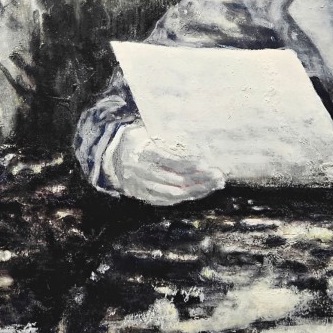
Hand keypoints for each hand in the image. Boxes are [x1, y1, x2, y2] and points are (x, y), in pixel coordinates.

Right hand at [109, 123, 224, 205]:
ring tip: (214, 185)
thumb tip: (199, 147)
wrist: (113, 155)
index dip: (190, 164)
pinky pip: (168, 200)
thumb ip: (171, 140)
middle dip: (200, 180)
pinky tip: (200, 191)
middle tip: (218, 176)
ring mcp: (141, 186)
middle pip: (176, 180)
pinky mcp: (143, 196)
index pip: (171, 161)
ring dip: (197, 190)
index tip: (207, 164)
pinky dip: (186, 197)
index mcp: (143, 152)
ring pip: (174, 193)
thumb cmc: (139, 139)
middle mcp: (141, 172)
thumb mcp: (150, 132)